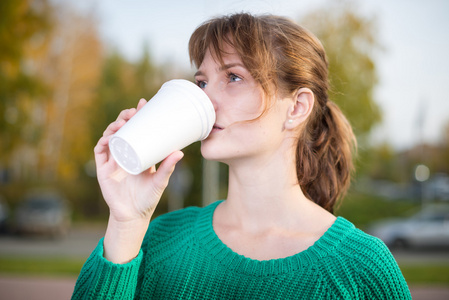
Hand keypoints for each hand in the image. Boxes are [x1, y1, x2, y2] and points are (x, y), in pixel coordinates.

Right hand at [94, 98, 183, 222]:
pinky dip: (103, 142)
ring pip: (110, 136)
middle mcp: (125, 153)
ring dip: (115, 126)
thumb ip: (168, 167)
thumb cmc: (148, 198)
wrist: (133, 215)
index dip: (138, 115)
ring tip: (123, 121)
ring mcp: (113, 159)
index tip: (143, 103)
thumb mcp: (160, 181)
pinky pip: (100, 151)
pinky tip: (109, 137)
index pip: (137, 129)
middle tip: (133, 111)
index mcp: (139, 152)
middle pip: (122, 129)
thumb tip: (180, 152)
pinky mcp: (103, 168)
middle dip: (125, 117)